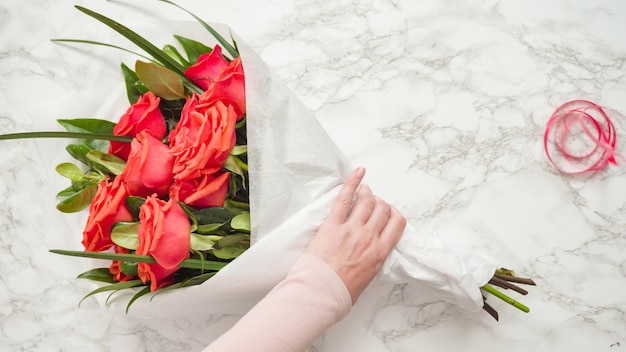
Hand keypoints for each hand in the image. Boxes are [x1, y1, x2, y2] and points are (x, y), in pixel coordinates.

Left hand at [306, 167, 406, 302]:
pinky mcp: (332, 224)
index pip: (397, 223)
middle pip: (382, 208)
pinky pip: (344, 198)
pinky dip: (352, 182)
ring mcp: (351, 229)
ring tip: (364, 189)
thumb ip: (374, 259)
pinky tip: (358, 173)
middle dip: (380, 202)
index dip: (393, 214)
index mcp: (380, 252)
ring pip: (366, 201)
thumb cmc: (341, 292)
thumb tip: (374, 251)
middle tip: (373, 202)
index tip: (388, 213)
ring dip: (367, 192)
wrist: (320, 293)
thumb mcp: (368, 278)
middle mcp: (369, 237)